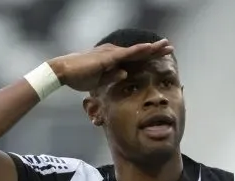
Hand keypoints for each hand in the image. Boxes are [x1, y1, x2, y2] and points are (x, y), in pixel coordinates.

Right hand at [48, 39, 173, 91]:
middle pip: (139, 52)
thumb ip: (113, 77)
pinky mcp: (108, 56)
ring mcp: (112, 53)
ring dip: (152, 48)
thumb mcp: (100, 81)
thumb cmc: (79, 77)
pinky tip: (150, 48)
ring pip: (137, 50)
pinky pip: (127, 53)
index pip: (135, 58)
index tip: (161, 56)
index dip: (148, 56)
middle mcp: (114, 53)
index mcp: (113, 59)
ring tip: (165, 46)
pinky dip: (140, 50)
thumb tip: (125, 75)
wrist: (64, 72)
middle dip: (155, 50)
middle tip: (170, 47)